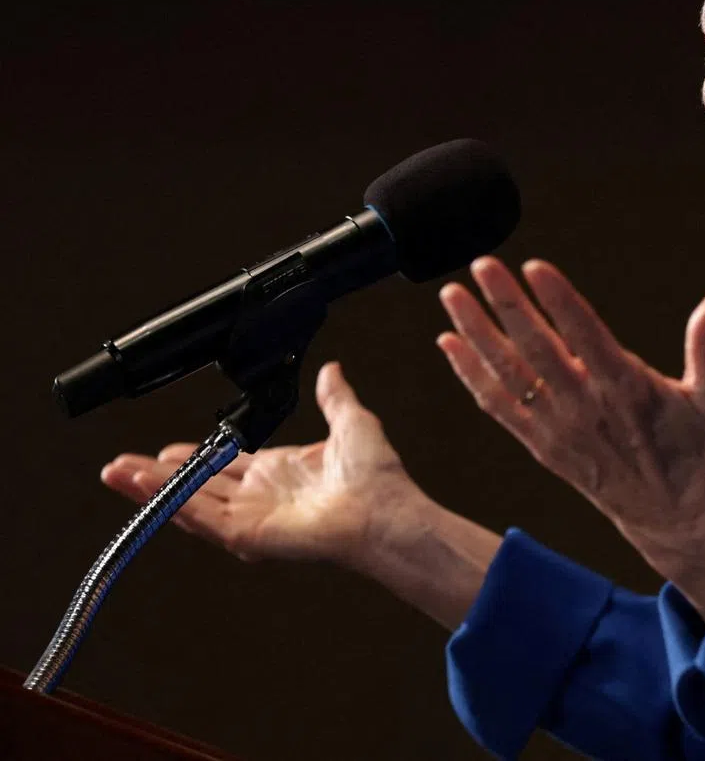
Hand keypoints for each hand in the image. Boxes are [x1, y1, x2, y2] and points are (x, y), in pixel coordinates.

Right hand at [101, 362, 423, 568]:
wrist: (384, 511)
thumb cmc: (377, 477)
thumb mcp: (352, 422)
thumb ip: (334, 396)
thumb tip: (332, 370)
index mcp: (282, 471)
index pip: (225, 464)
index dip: (193, 456)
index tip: (165, 449)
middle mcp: (261, 495)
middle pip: (197, 483)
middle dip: (157, 474)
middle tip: (122, 464)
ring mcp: (251, 517)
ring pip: (189, 500)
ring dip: (152, 487)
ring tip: (118, 473)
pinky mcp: (248, 534)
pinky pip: (201, 516)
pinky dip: (171, 502)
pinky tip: (145, 487)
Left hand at [436, 257, 704, 621]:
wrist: (675, 519)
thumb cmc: (695, 450)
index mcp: (627, 389)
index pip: (586, 336)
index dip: (560, 301)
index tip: (535, 267)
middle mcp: (586, 407)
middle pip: (537, 349)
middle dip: (506, 304)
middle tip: (481, 264)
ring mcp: (559, 428)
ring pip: (508, 375)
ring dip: (477, 334)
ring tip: (451, 296)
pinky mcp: (542, 445)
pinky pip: (499, 408)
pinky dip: (471, 375)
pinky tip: (449, 344)